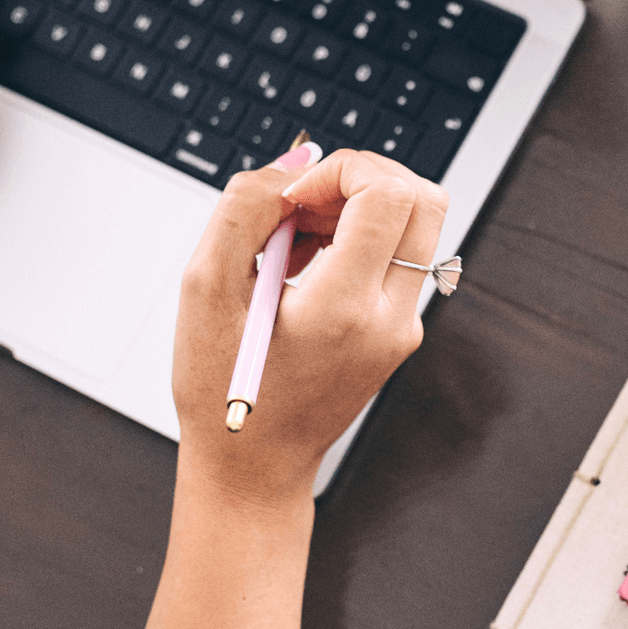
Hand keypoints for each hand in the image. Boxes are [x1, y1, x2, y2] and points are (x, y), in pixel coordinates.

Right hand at [173, 146, 449, 506]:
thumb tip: (294, 161)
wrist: (253, 467)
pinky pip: (397, 261)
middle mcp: (389, 321)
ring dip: (356, 209)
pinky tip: (305, 266)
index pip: (388, 195)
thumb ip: (245, 208)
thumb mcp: (205, 287)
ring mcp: (402, 331)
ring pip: (414, 227)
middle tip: (303, 207)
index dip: (341, 169)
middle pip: (423, 200)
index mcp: (344, 310)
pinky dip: (357, 242)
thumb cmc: (223, 390)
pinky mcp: (399, 335)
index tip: (294, 196)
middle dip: (361, 179)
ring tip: (294, 241)